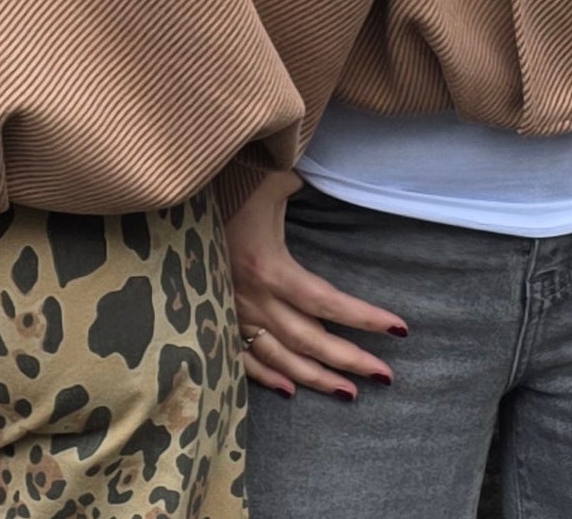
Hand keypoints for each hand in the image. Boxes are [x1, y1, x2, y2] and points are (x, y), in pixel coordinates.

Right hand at [226, 169, 406, 399]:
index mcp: (269, 266)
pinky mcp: (217, 317)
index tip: (399, 329)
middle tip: (385, 376)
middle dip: (350, 359)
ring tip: (350, 392)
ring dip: (316, 377)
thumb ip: (297, 184)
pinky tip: (291, 390)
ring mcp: (233, 312)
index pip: (327, 301)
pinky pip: (242, 358)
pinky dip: (267, 378)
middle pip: (308, 339)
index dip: (364, 318)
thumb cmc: (226, 187)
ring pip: (280, 357)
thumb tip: (319, 178)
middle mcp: (253, 298)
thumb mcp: (268, 180)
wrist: (173, 204)